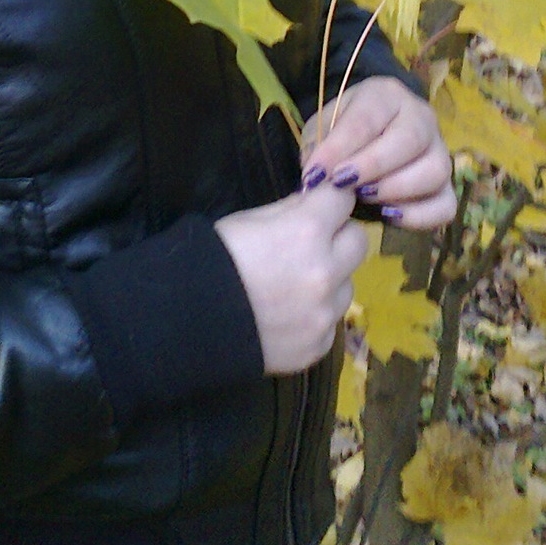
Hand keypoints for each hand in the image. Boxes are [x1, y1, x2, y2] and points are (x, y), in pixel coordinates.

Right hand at [213, 183, 368, 375]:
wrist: (187, 321)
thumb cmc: (213, 259)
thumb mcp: (248, 220)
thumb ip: (290, 209)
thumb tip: (314, 202)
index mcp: (307, 231)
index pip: (343, 199)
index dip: (330, 200)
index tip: (321, 205)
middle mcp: (326, 272)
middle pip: (358, 241)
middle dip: (339, 237)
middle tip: (311, 245)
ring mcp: (325, 314)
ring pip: (347, 285)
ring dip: (329, 280)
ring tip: (291, 287)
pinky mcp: (320, 345)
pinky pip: (330, 322)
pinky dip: (314, 316)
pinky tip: (284, 316)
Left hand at [303, 76, 456, 230]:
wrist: (368, 140)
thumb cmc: (343, 131)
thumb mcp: (323, 127)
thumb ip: (318, 146)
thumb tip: (318, 176)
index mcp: (386, 95)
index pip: (366, 118)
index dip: (339, 148)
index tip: (316, 174)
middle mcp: (421, 117)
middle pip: (409, 139)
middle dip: (372, 165)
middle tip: (341, 184)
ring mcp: (439, 151)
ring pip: (435, 171)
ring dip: (396, 189)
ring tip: (364, 197)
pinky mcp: (447, 186)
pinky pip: (446, 205)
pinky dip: (420, 216)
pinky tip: (388, 216)